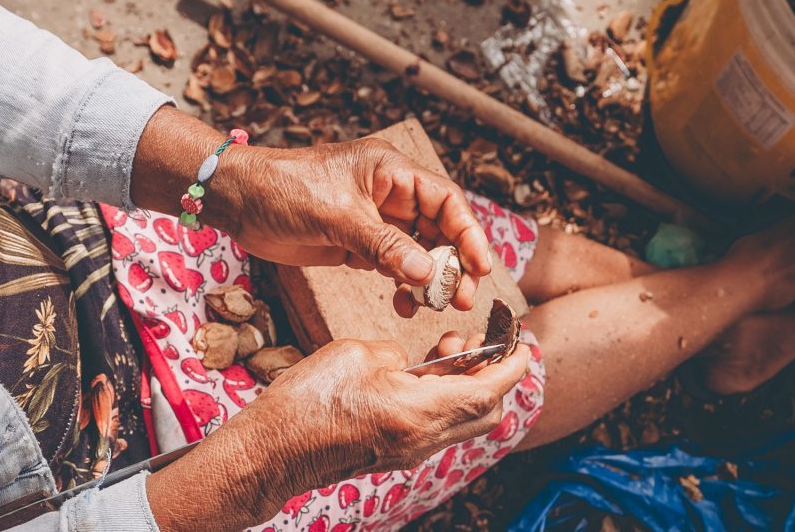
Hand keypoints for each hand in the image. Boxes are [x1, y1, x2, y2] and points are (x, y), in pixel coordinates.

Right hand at [150, 333, 526, 526]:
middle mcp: (424, 439)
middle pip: (487, 411)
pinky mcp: (394, 453)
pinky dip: (445, 398)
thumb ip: (397, 354)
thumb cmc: (306, 401)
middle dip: (495, 375)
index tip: (523, 341)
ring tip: (448, 349)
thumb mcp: (357, 354)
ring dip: (468, 385)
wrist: (271, 452)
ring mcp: (410, 451)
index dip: (514, 364)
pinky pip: (437, 426)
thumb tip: (408, 362)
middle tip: (481, 341)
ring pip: (463, 421)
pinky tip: (423, 372)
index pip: (490, 390)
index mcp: (421, 412)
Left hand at [211, 138, 492, 312]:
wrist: (238, 200)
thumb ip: (384, 246)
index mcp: (391, 171)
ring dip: (428, 280)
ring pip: (419, 252)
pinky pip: (394, 267)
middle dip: (452, 263)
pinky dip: (402, 286)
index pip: (446, 200)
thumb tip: (426, 273)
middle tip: (459, 298)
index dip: (469, 233)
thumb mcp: (337, 217)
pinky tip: (403, 305)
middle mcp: (389, 194)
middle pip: (439, 229)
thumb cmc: (284, 190)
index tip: (481, 267)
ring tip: (433, 306)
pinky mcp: (358, 244)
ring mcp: (375, 221)